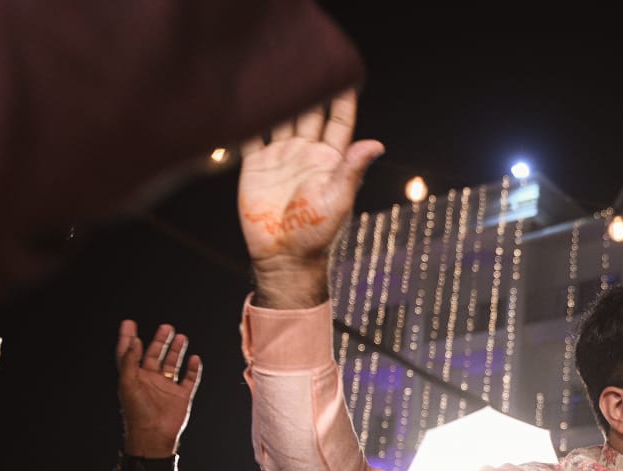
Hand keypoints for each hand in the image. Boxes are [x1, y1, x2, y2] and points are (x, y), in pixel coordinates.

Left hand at [117, 321, 200, 457]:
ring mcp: (166, 388)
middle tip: (166, 327)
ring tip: (182, 336)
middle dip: (160, 341)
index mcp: (134, 377)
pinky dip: (192, 369)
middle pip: (154, 355)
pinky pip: (189, 379)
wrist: (154, 436)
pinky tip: (194, 358)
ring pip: (172, 364)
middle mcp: (150, 380)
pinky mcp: (181, 396)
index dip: (128, 338)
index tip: (129, 323)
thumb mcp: (128, 383)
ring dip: (176, 351)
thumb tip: (134, 341)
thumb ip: (129, 361)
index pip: (130, 353)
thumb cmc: (137, 412)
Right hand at [238, 89, 383, 308]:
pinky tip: (245, 99)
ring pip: (281, 119)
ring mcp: (281, 157)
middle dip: (310, 90)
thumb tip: (377, 143)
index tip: (345, 76)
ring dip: (280, 98)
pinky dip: (248, 118)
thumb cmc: (317, 234)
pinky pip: (251, 135)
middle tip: (306, 61)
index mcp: (331, 160)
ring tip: (276, 70)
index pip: (339, 122)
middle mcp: (306, 153)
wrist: (283, 255)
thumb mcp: (338, 199)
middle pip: (309, 113)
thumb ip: (352, 169)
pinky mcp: (256, 165)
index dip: (342, 100)